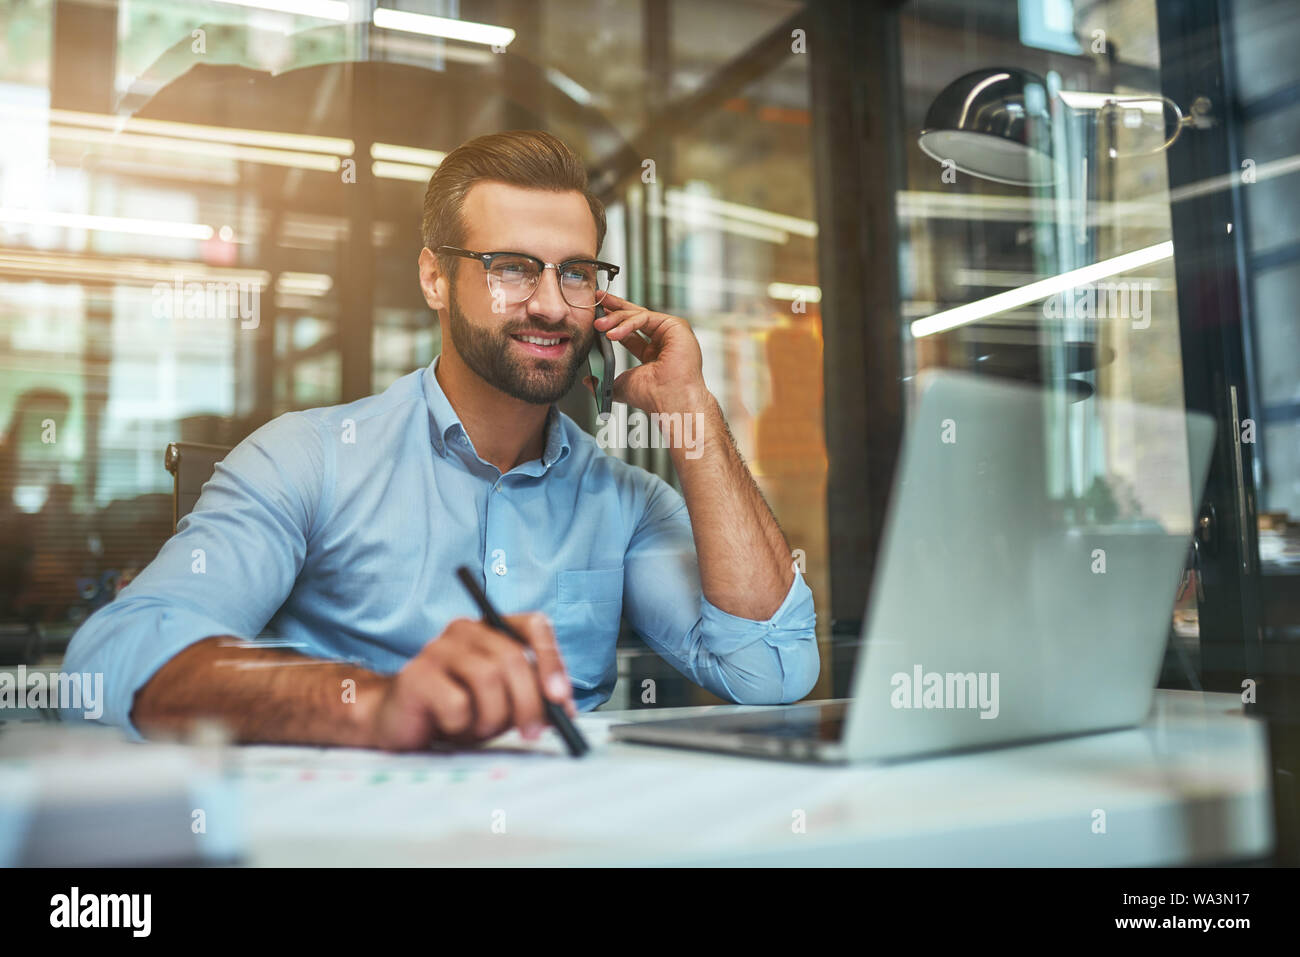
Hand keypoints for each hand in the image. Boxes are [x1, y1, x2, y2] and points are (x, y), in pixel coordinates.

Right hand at [367, 613, 576, 750]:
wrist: (401, 723)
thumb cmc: (459, 710)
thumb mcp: (505, 702)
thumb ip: (534, 697)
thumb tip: (564, 710)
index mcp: (492, 628)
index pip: (534, 626)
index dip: (552, 660)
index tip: (560, 698)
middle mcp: (466, 629)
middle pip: (512, 658)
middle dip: (529, 702)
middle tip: (532, 732)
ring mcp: (439, 648)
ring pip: (488, 679)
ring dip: (493, 717)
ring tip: (479, 729)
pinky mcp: (417, 675)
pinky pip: (458, 704)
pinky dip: (463, 725)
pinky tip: (450, 726)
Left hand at [586, 293, 709, 414]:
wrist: (668, 401)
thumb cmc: (653, 397)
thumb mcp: (620, 386)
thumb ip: (604, 382)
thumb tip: (588, 381)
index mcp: (653, 354)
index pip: (630, 331)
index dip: (612, 322)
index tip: (596, 317)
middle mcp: (663, 341)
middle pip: (635, 317)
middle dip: (614, 308)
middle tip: (596, 301)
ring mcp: (671, 332)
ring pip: (638, 315)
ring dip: (615, 318)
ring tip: (598, 326)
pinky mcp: (676, 326)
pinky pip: (646, 317)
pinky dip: (627, 323)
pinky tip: (613, 334)